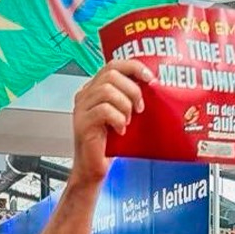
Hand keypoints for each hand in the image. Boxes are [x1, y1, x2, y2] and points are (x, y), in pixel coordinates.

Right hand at [70, 60, 151, 183]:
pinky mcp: (82, 123)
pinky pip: (104, 110)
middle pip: (110, 75)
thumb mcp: (124, 115)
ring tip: (129, 121)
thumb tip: (153, 86)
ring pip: (106, 91)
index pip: (113, 65)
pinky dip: (118, 119)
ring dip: (125, 105)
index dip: (133, 67)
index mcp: (95, 88)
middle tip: (140, 108)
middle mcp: (85, 95)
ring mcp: (81, 108)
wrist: (95, 168)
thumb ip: (130, 98)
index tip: (150, 78)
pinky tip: (121, 130)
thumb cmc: (110, 144)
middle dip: (132, 89)